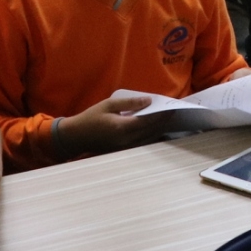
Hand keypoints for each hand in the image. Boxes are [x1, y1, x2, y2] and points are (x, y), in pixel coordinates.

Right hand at [54, 95, 170, 157]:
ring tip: (168, 119)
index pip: (148, 121)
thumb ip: (129, 102)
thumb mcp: (109, 104)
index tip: (171, 107)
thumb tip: (148, 100)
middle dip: (163, 121)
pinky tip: (155, 129)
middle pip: (151, 131)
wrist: (77, 136)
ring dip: (159, 129)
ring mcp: (126, 147)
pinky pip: (143, 143)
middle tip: (173, 112)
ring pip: (149, 139)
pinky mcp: (124, 150)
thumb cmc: (91, 117)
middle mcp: (127, 140)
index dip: (161, 114)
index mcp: (122, 127)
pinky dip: (151, 135)